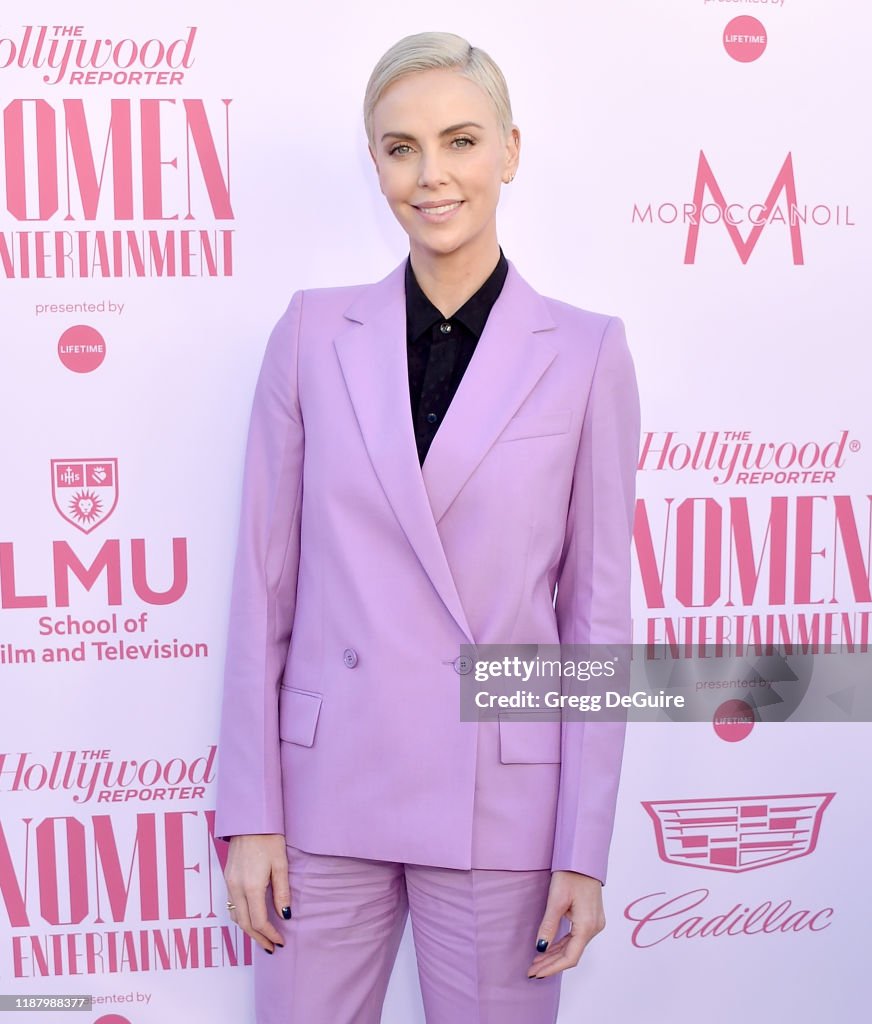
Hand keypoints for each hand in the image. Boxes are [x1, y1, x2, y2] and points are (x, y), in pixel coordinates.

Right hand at [224, 834, 291, 952]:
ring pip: (235, 916)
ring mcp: (229, 882)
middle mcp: (236, 887)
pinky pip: (231, 904)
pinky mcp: (227, 877)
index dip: (270, 935)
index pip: (258, 921)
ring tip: (262, 937)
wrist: (249, 819)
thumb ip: (282, 892)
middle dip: (258, 938)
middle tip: (271, 947)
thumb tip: (285, 916)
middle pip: (244, 923)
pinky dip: (241, 917)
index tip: (280, 942)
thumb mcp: (281, 864)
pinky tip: (251, 918)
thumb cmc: (269, 838)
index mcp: (251, 886)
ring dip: (248, 929)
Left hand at [527, 870, 604, 977]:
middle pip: (572, 954)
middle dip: (551, 963)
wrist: (583, 858)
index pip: (570, 957)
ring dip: (556, 955)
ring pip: (574, 946)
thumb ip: (549, 926)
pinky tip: (549, 949)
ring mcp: (594, 923)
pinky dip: (562, 945)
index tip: (536, 973)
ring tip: (537, 962)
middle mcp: (594, 927)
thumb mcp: (556, 900)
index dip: (552, 968)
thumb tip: (540, 948)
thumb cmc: (570, 874)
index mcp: (587, 926)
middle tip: (532, 970)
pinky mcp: (591, 918)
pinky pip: (576, 937)